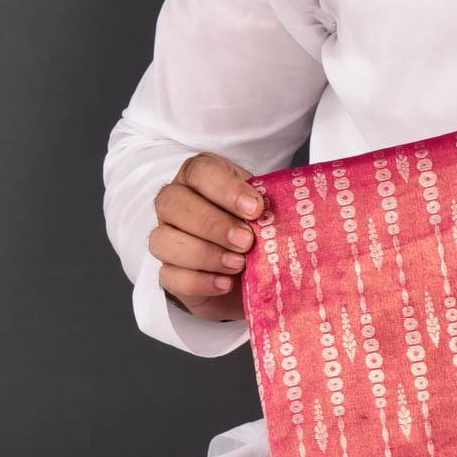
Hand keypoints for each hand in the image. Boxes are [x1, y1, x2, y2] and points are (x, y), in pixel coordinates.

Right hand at [149, 152, 262, 320]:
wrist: (250, 276)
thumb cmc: (258, 234)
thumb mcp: (268, 215)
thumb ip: (271, 209)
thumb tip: (293, 213)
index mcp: (200, 178)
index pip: (200, 172)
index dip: (226, 189)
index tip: (256, 209)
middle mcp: (176, 204)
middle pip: (172, 203)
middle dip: (213, 224)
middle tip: (247, 241)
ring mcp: (167, 239)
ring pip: (163, 240)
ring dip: (204, 253)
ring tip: (238, 264)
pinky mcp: (169, 275)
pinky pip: (170, 276)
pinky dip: (199, 281)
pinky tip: (225, 284)